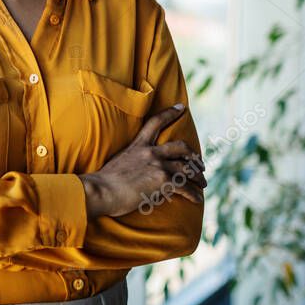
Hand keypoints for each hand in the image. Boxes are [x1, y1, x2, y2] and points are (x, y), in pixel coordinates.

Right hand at [80, 103, 205, 218]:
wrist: (101, 191)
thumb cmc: (104, 181)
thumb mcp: (119, 161)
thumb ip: (134, 161)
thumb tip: (142, 170)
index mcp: (138, 145)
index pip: (155, 122)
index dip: (170, 113)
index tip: (181, 107)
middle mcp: (150, 152)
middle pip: (181, 147)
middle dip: (194, 156)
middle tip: (200, 164)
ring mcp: (158, 165)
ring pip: (187, 168)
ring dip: (198, 177)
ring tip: (202, 184)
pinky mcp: (163, 180)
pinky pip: (186, 187)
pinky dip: (193, 194)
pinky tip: (197, 198)